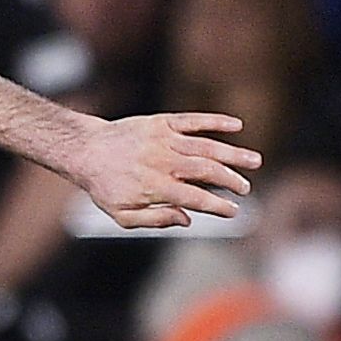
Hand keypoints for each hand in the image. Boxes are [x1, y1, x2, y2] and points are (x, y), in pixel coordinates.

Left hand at [73, 112, 259, 229]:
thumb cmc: (105, 186)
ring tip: (255, 161)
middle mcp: (162, 161)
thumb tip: (187, 220)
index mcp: (154, 186)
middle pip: (206, 170)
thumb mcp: (122, 214)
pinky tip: (237, 126)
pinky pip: (193, 120)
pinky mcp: (162, 122)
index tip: (234, 212)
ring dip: (233, 154)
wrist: (85, 150)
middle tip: (246, 189)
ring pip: (206, 146)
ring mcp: (163, 139)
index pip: (195, 197)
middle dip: (231, 180)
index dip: (217, 205)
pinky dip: (216, 121)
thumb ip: (154, 220)